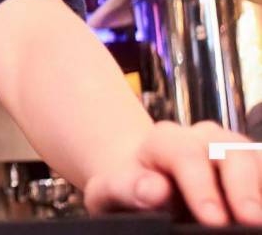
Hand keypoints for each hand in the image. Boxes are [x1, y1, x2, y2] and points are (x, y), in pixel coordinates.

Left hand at [84, 120, 261, 225]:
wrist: (144, 185)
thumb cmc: (129, 190)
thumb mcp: (111, 190)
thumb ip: (125, 188)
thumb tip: (153, 189)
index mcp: (164, 141)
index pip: (186, 155)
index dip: (202, 187)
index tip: (213, 220)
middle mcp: (200, 137)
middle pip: (229, 150)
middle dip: (243, 188)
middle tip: (251, 221)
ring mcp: (228, 149)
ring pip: (252, 157)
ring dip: (259, 188)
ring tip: (260, 221)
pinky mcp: (247, 165)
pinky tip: (260, 216)